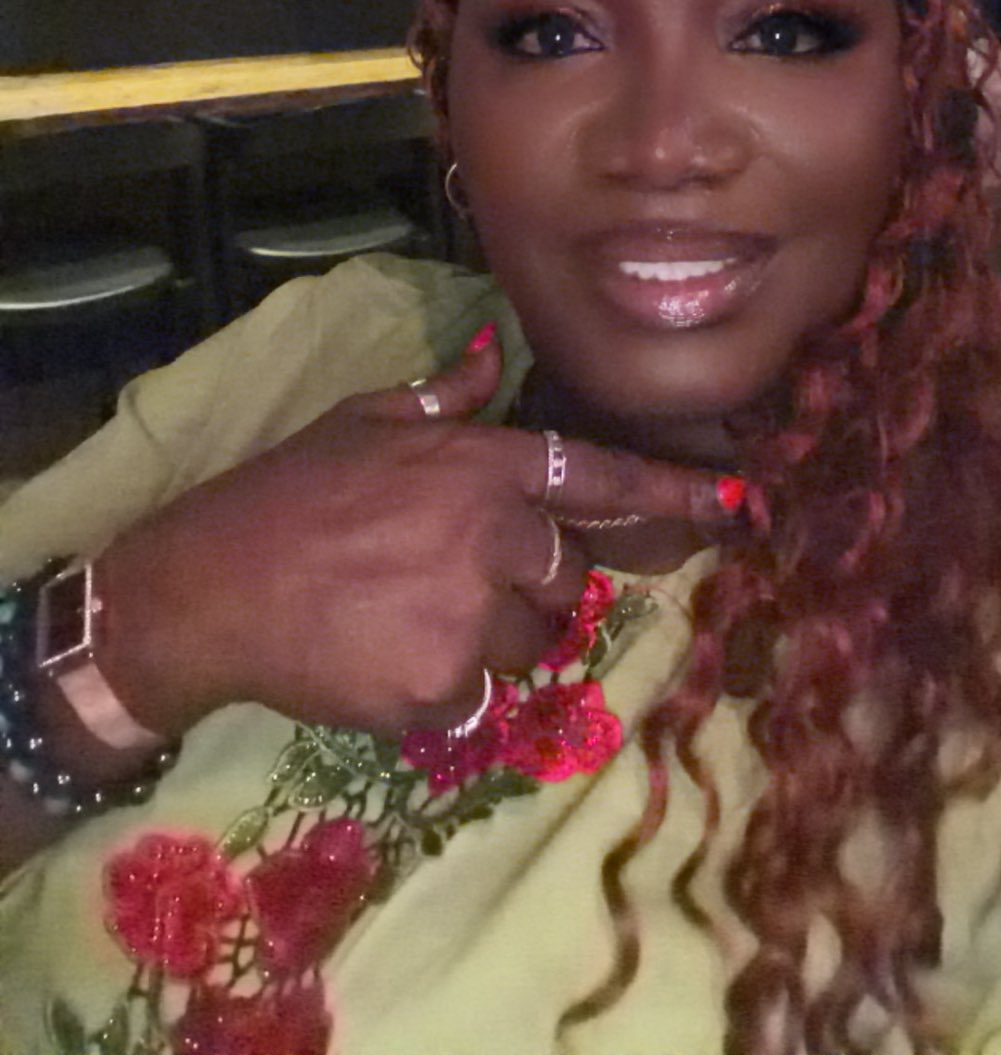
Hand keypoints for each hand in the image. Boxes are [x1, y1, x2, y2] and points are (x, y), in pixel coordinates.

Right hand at [94, 331, 733, 743]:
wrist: (209, 588)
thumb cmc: (288, 493)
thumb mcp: (363, 420)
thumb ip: (441, 399)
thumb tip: (489, 355)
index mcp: (478, 465)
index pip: (596, 477)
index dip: (671, 494)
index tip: (738, 505)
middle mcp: (490, 535)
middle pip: (565, 575)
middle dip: (526, 581)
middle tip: (448, 575)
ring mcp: (468, 616)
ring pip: (529, 642)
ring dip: (488, 639)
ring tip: (408, 615)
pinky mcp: (440, 688)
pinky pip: (478, 699)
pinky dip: (443, 689)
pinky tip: (385, 656)